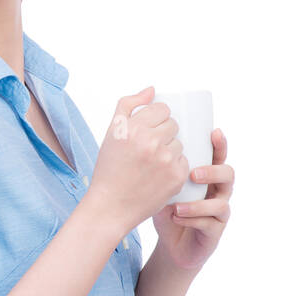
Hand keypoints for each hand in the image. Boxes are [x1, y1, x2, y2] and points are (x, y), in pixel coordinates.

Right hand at [86, 86, 189, 232]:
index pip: (162, 109)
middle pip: (173, 125)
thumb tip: (152, 90)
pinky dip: (174, 168)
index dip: (157, 118)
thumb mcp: (111, 133)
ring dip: (170, 151)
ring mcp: (165, 160)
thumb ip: (128, 105)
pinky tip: (158, 176)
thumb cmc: (109, 169)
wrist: (110, 206)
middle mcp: (149, 142)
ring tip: (152, 165)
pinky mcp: (176, 177)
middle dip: (164, 134)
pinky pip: (184, 162)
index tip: (149, 129)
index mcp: (132, 128)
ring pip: (179, 144)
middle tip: (149, 149)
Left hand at [151, 128, 232, 270]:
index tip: (214, 132)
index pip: (218, 157)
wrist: (171, 245)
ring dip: (198, 203)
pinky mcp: (214, 232)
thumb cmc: (168, 209)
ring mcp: (219, 213)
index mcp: (208, 176)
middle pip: (228, 175)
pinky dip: (191, 220)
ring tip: (178, 205)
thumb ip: (162, 168)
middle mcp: (218, 192)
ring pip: (221, 203)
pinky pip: (209, 224)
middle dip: (213, 172)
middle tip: (193, 173)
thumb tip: (146, 142)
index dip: (220, 145)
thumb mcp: (162, 186)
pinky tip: (175, 217)